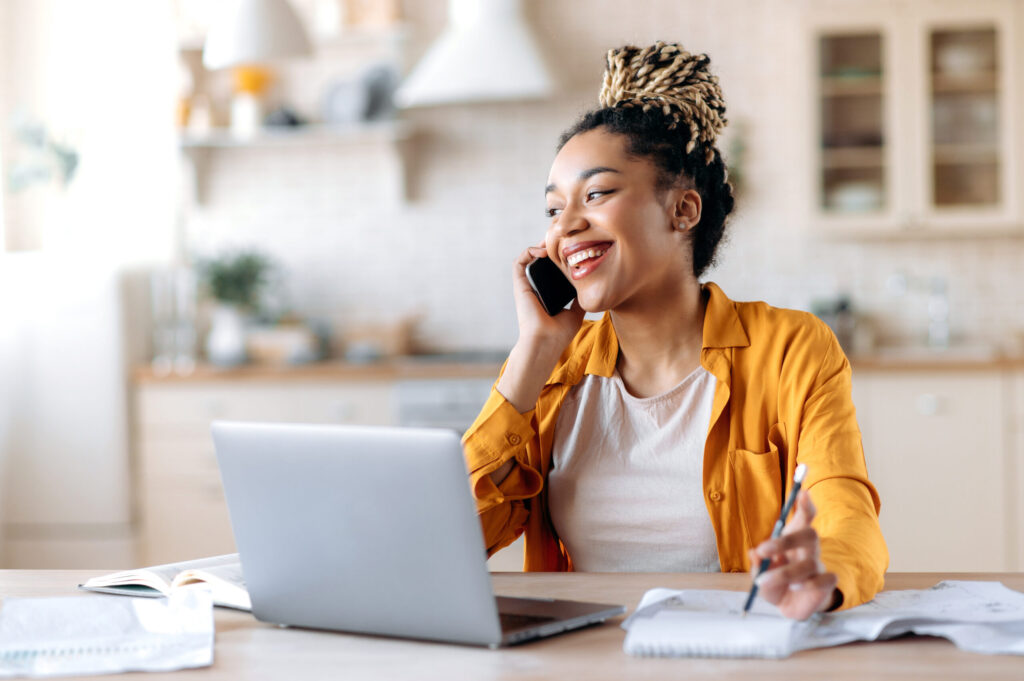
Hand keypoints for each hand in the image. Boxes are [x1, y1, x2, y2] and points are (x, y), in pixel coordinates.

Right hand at [511, 240, 584, 350]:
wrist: (546, 342)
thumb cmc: (559, 333)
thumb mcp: (575, 312)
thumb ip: (580, 300)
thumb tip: (590, 288)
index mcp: (547, 293)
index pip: (551, 269)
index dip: (559, 256)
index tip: (571, 248)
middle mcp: (535, 287)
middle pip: (540, 260)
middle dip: (550, 246)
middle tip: (563, 239)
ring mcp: (526, 286)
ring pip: (528, 257)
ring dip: (539, 245)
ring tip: (553, 241)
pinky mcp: (520, 285)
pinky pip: (519, 262)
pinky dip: (529, 252)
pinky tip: (543, 251)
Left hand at [747, 490, 839, 619]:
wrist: (788, 607)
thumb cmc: (773, 583)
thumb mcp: (759, 574)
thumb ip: (757, 564)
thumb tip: (753, 553)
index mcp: (792, 540)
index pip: (803, 518)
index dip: (806, 505)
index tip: (803, 492)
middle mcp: (808, 549)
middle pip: (809, 535)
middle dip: (786, 540)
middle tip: (763, 549)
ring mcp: (818, 565)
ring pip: (810, 562)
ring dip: (785, 572)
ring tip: (765, 581)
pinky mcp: (826, 583)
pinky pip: (825, 578)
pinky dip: (808, 583)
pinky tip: (794, 588)